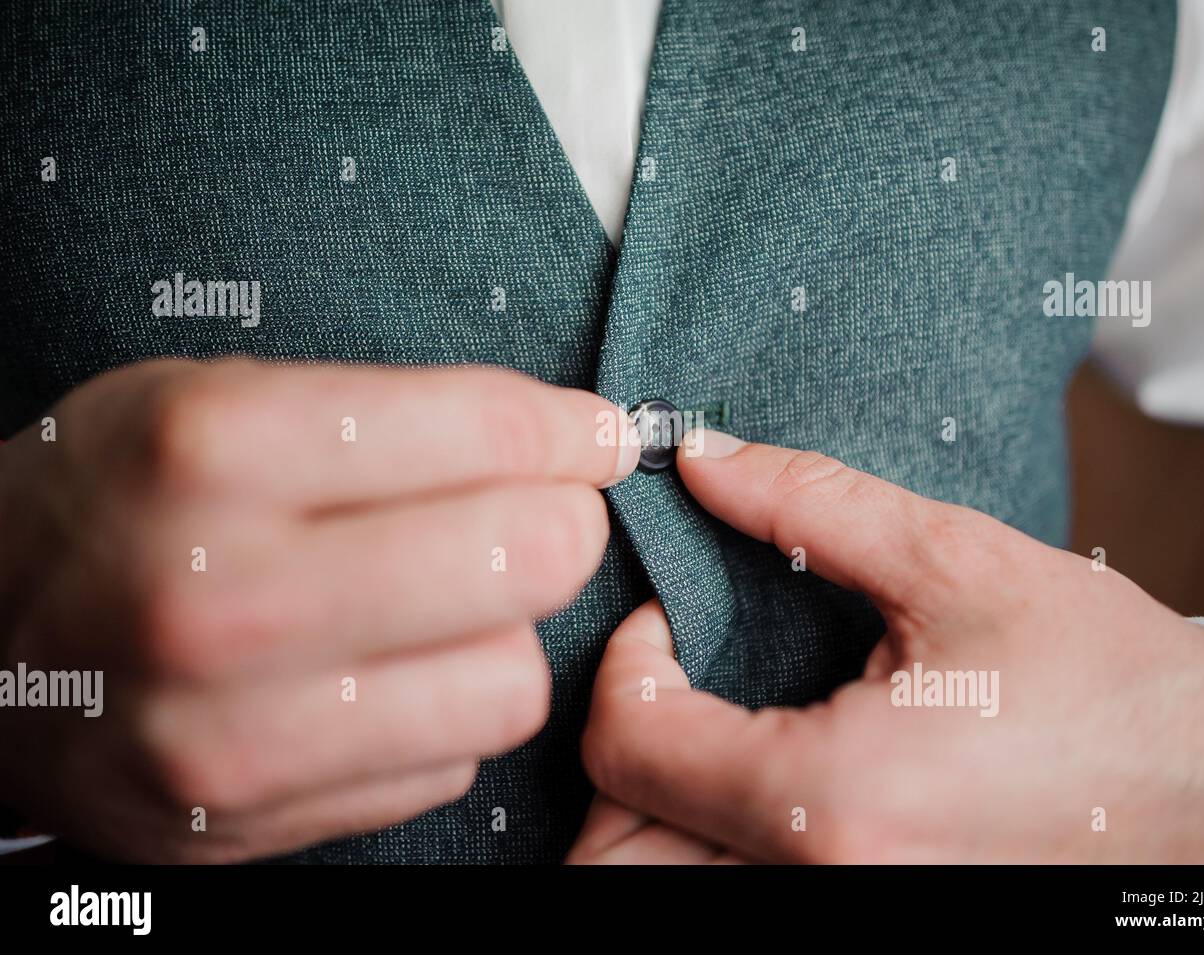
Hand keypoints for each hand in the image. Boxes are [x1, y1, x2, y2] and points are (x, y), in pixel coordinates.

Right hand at [0, 358, 637, 860]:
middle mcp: (223, 598)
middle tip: (533, 518)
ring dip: (503, 636)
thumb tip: (580, 439)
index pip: (489, 430)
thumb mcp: (218, 398)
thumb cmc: (120, 497)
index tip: (596, 436)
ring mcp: (234, 731)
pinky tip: (382, 680)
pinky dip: (444, 715)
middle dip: (560, 527)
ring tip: (442, 609)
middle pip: (530, 561)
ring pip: (511, 682)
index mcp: (217, 450)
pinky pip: (450, 763)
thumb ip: (398, 411)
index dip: (573, 430)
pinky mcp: (251, 819)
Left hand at [569, 432, 1203, 863]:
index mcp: (834, 803)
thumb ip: (809, 506)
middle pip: (614, 853)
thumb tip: (704, 459)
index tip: (672, 617)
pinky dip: (705, 845)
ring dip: (651, 809)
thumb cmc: (1117, 689)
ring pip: (659, 887)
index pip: (627, 744)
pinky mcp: (875, 921)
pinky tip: (752, 775)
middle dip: (620, 752)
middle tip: (668, 681)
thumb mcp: (960, 567)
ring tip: (703, 727)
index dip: (624, 661)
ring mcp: (848, 923)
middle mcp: (825, 889)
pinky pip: (732, 894)